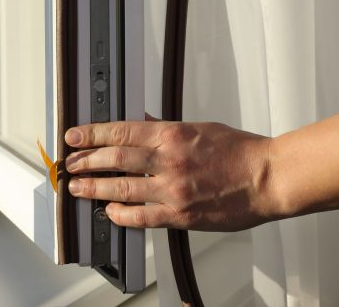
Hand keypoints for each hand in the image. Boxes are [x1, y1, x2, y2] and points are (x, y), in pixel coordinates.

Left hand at [64, 119, 275, 230]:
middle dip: (86, 161)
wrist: (267, 177)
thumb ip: (166, 127)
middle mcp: (168, 160)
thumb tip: (140, 121)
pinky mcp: (181, 215)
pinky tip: (109, 212)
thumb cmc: (239, 151)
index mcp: (172, 134)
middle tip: (71, 164)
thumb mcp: (199, 127)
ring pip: (121, 189)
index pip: (120, 131)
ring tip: (78, 188)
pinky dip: (121, 215)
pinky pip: (142, 217)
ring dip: (95, 188)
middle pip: (114, 159)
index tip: (74, 136)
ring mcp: (173, 189)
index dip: (91, 134)